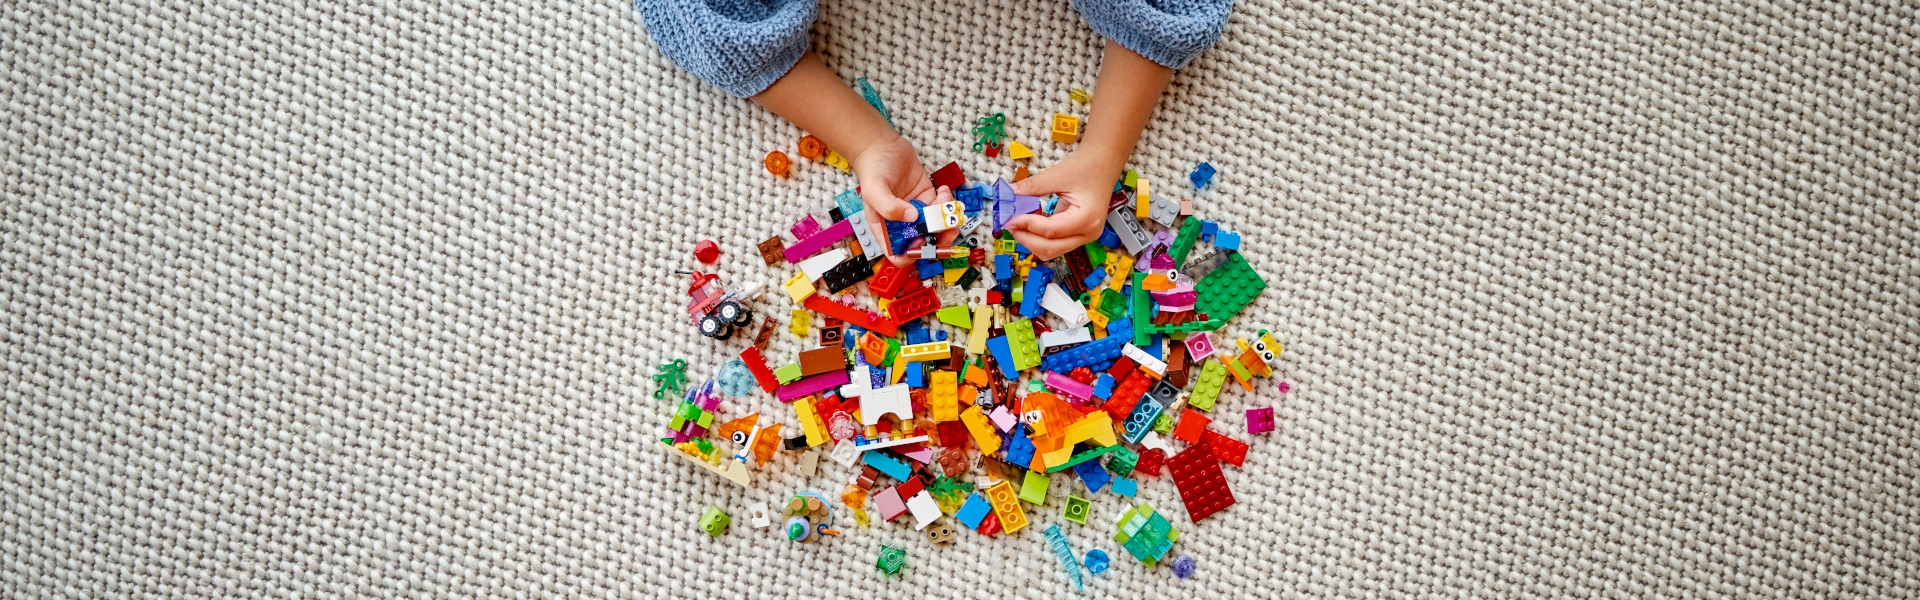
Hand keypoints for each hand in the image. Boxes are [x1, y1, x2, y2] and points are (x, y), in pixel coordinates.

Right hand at [852, 135, 956, 265]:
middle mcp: (902, 223)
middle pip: (922, 242)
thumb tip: (912, 219)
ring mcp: (916, 211)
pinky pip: (941, 207)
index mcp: (885, 228)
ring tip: (946, 202)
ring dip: (946, 218)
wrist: (881, 146)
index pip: (897, 254)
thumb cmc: (873, 169)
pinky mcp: (927, 197)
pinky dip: (947, 201)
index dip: (911, 255)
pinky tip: (943, 190)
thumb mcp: (874, 190)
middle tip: (948, 228)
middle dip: (938, 239)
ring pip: (936, 226)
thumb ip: (890, 208)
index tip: (922, 243)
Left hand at [1003, 152, 1117, 260]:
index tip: (1009, 219)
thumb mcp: (1058, 174)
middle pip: (1051, 248)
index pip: (1051, 231)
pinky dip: (1039, 236)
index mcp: (1087, 219)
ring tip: (1019, 222)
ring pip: (1052, 250)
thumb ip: (1033, 187)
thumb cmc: (1087, 166)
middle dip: (1027, 239)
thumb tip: (1010, 196)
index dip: (1027, 226)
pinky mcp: (1078, 234)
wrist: (1103, 163)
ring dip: (1032, 240)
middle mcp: (1088, 233)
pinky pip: (1055, 242)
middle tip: (1010, 224)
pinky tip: (1029, 221)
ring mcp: (1084, 236)